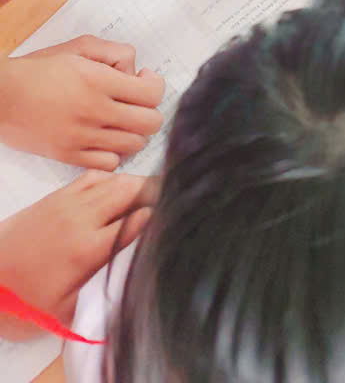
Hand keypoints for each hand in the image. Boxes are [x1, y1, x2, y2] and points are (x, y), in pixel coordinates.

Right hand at [0, 37, 163, 168]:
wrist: (2, 97)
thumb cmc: (37, 69)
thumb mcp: (77, 47)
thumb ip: (113, 53)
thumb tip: (134, 70)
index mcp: (97, 80)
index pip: (151, 93)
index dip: (155, 85)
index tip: (144, 79)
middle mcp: (94, 110)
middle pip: (150, 122)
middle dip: (150, 109)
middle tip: (137, 101)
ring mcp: (82, 137)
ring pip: (134, 145)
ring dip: (134, 131)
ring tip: (121, 120)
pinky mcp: (69, 156)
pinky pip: (110, 164)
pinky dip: (114, 153)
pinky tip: (106, 139)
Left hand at [0, 171, 155, 338]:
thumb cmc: (27, 301)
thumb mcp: (67, 310)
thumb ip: (102, 291)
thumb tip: (133, 277)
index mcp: (87, 249)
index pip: (136, 222)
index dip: (159, 218)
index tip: (174, 220)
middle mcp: (81, 218)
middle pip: (129, 191)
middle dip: (154, 193)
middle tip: (171, 200)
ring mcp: (68, 203)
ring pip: (113, 180)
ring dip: (135, 184)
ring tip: (153, 192)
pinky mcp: (56, 197)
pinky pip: (92, 176)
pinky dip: (111, 178)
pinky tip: (119, 188)